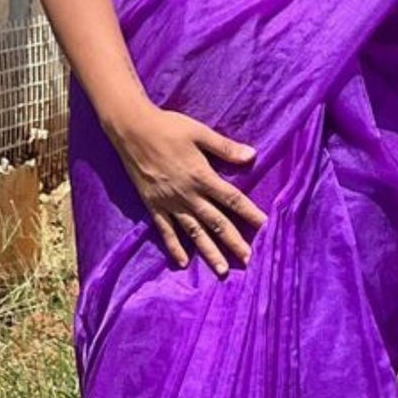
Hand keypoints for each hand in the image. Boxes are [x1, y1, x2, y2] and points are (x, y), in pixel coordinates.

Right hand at [108, 102, 268, 276]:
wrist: (131, 130)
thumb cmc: (168, 127)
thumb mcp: (199, 132)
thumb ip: (225, 148)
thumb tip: (252, 155)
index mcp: (201, 176)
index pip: (232, 199)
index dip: (250, 213)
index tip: (266, 227)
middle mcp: (187, 194)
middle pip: (216, 222)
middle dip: (234, 242)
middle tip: (249, 260)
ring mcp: (169, 202)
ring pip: (193, 232)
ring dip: (209, 252)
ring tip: (222, 270)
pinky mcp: (153, 205)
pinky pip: (165, 230)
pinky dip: (174, 247)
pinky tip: (183, 262)